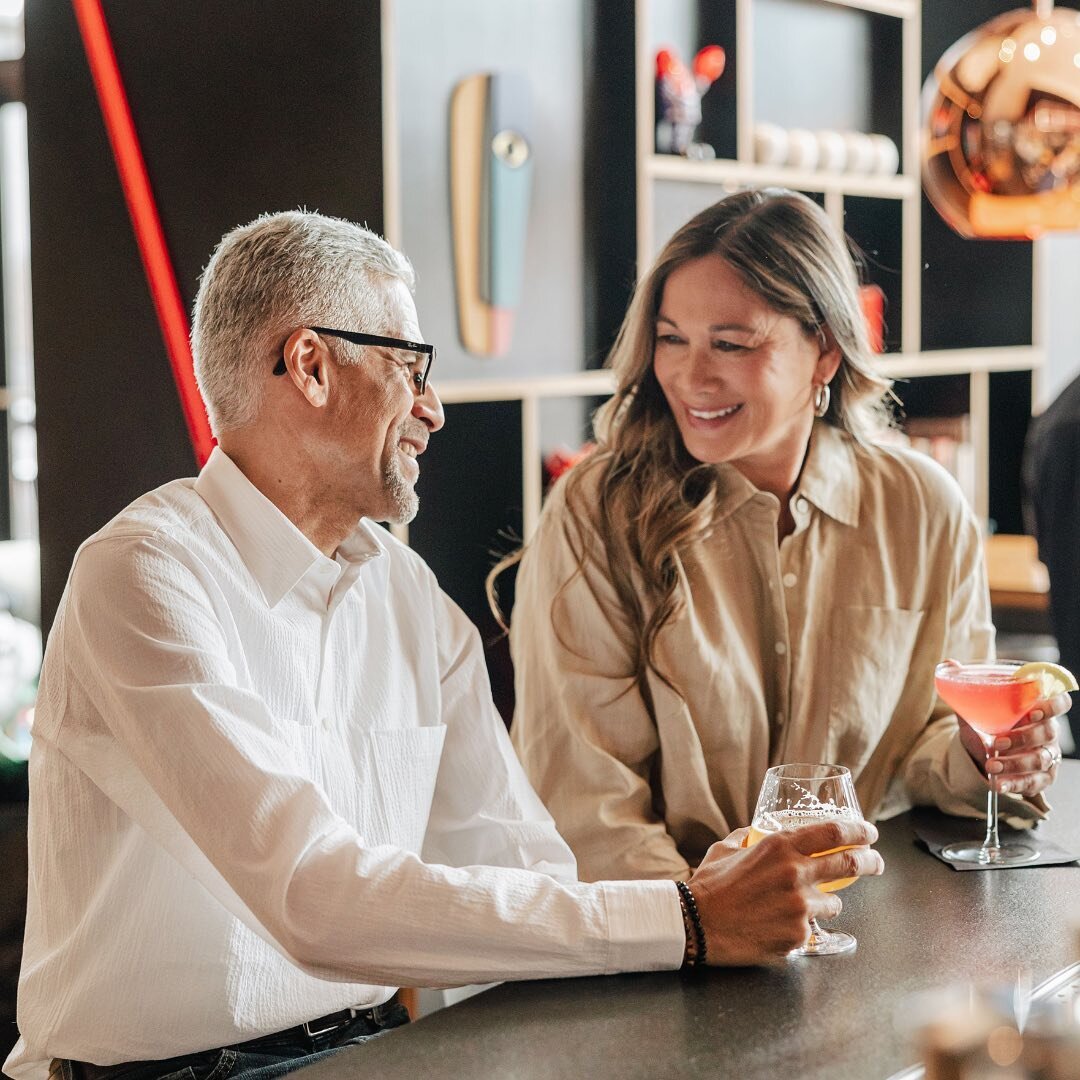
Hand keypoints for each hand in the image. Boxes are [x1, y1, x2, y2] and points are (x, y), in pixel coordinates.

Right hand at [687, 819, 883, 965]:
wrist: (696, 924)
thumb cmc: (709, 886)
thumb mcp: (726, 849)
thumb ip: (748, 838)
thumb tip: (755, 833)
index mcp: (778, 846)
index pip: (833, 832)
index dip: (858, 831)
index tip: (869, 833)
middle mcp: (795, 873)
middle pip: (849, 863)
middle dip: (870, 861)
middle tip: (875, 862)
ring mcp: (799, 906)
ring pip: (834, 903)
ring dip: (827, 902)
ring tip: (804, 905)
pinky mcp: (797, 935)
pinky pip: (812, 929)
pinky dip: (803, 926)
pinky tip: (780, 924)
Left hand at [958, 692, 1067, 798]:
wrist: (981, 753)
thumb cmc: (987, 725)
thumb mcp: (976, 707)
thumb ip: (967, 688)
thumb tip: (949, 662)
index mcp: (1037, 709)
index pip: (1060, 702)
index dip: (1052, 706)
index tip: (1031, 711)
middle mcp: (1048, 732)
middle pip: (1048, 732)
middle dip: (1024, 737)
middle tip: (997, 741)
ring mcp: (1047, 755)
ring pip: (1040, 759)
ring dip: (1015, 763)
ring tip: (990, 765)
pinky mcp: (1041, 778)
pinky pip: (1034, 782)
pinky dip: (1015, 784)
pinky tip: (998, 783)